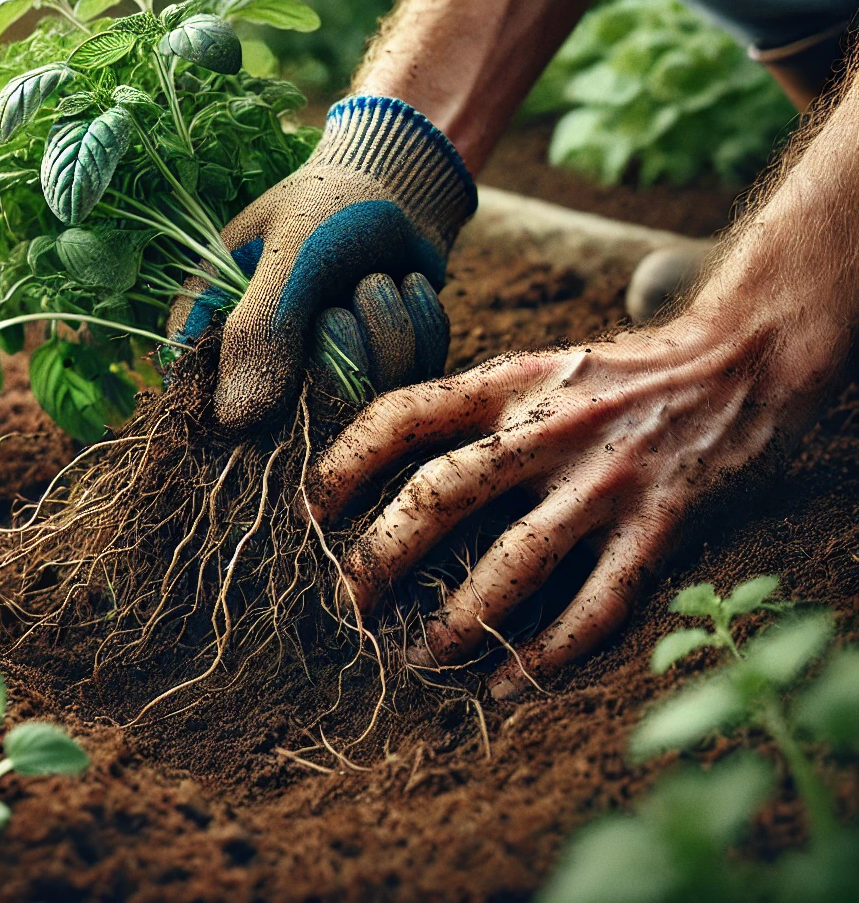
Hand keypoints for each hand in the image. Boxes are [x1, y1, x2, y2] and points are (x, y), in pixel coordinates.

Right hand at [167, 96, 475, 429]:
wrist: (400, 184)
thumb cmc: (330, 205)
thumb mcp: (290, 257)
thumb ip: (259, 332)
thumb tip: (233, 423)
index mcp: (212, 332)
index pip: (211, 410)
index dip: (252, 410)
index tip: (295, 370)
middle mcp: (264, 366)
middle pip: (301, 417)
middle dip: (341, 347)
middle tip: (345, 297)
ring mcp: (325, 376)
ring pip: (365, 401)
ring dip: (386, 328)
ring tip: (375, 279)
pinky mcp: (381, 376)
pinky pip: (409, 380)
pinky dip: (419, 327)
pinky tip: (406, 285)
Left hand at [305, 307, 837, 697]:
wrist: (733, 362)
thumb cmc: (613, 374)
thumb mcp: (535, 367)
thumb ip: (474, 410)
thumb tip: (390, 472)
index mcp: (508, 382)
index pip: (404, 414)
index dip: (346, 462)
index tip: (315, 511)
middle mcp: (550, 427)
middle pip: (442, 493)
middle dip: (382, 556)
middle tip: (349, 604)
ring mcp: (606, 477)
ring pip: (515, 559)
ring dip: (460, 618)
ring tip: (424, 656)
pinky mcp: (659, 523)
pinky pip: (599, 603)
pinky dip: (549, 654)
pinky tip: (509, 685)